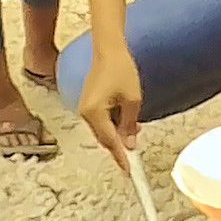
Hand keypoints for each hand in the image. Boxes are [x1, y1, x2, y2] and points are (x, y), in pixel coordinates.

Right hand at [78, 46, 143, 170]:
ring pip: (104, 130)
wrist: (109, 50)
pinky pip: (101, 121)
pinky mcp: (89, 104)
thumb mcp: (132, 100)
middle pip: (105, 138)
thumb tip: (129, 143)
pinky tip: (126, 118)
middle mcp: (85, 112)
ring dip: (118, 132)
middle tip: (136, 148)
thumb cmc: (120, 70)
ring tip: (134, 125)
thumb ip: (129, 124)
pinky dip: (113, 123)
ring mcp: (85, 108)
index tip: (128, 170)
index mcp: (93, 112)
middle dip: (121, 143)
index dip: (120, 157)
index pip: (110, 141)